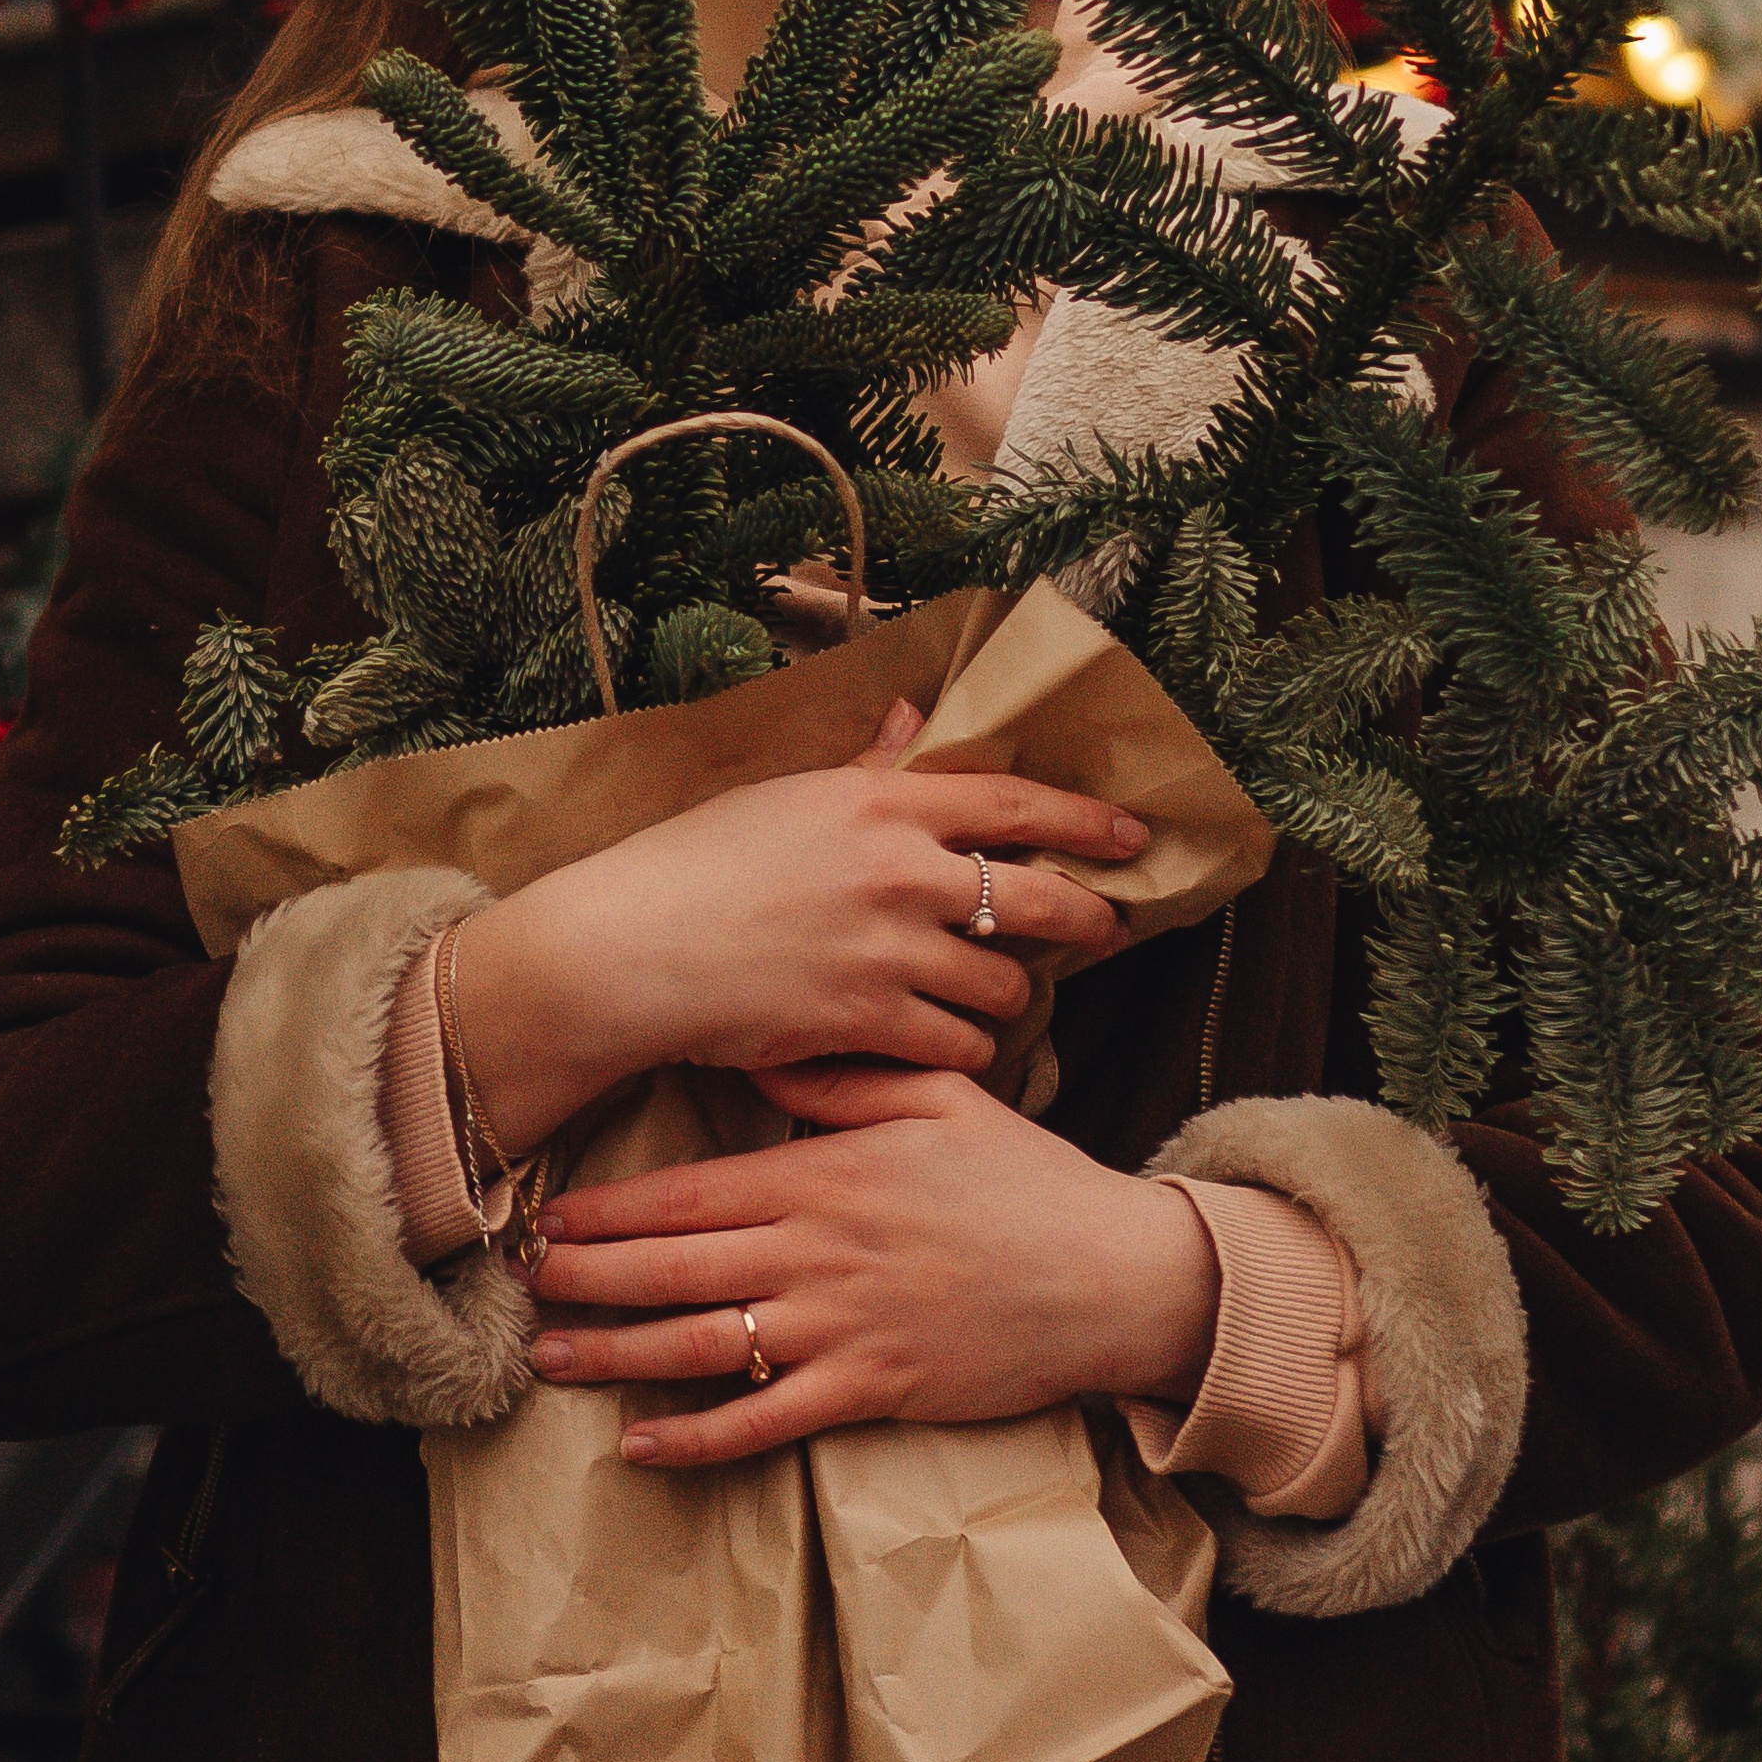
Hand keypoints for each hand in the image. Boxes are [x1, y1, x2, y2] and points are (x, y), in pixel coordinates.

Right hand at [448, 700, 1146, 1156]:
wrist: (631, 950)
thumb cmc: (697, 863)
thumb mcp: (787, 796)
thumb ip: (868, 765)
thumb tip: (915, 715)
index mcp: (882, 803)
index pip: (1015, 805)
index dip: (1086, 820)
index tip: (1130, 834)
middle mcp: (901, 872)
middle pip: (1037, 899)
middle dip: (1085, 919)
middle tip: (1104, 929)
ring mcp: (889, 951)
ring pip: (1000, 985)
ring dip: (1007, 994)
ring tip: (996, 994)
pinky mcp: (868, 1022)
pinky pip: (956, 1043)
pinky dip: (962, 1047)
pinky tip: (948, 1041)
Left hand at [526, 1058, 1221, 1466]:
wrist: (1107, 1273)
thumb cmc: (1024, 1180)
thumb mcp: (941, 1096)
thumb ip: (849, 1077)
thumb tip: (771, 1062)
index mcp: (825, 1175)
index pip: (690, 1194)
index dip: (608, 1210)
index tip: (545, 1217)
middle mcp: (817, 1252)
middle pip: (673, 1269)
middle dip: (584, 1276)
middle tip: (516, 1283)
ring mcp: (839, 1327)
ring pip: (699, 1346)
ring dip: (614, 1353)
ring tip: (549, 1355)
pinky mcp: (870, 1390)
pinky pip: (763, 1422)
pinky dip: (695, 1438)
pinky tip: (640, 1444)